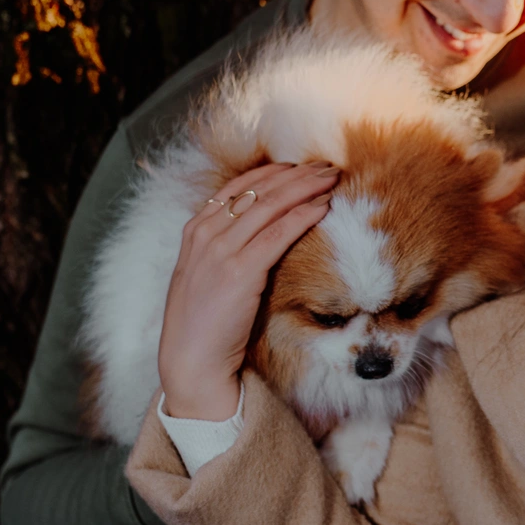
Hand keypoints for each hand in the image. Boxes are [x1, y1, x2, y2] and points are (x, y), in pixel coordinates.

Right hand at [156, 161, 338, 421]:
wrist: (191, 359)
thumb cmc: (203, 321)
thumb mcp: (204, 273)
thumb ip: (223, 246)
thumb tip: (258, 229)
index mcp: (195, 229)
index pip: (237, 186)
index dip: (272, 172)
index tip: (299, 165)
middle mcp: (206, 233)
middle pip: (259, 190)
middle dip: (297, 174)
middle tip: (326, 166)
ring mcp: (221, 250)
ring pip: (271, 205)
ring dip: (306, 187)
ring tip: (332, 178)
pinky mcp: (240, 270)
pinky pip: (278, 234)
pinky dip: (303, 216)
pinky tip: (324, 207)